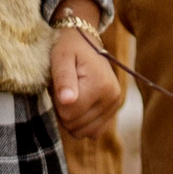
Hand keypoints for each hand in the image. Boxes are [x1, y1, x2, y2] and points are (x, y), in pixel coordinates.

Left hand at [49, 11, 121, 131]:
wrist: (86, 41)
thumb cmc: (69, 48)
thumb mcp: (61, 58)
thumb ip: (63, 79)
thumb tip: (67, 101)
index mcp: (100, 85)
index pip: (68, 115)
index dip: (57, 103)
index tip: (58, 86)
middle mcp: (112, 97)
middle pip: (76, 126)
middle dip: (64, 111)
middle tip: (64, 89)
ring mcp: (115, 105)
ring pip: (84, 132)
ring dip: (72, 118)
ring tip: (72, 96)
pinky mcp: (114, 110)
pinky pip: (94, 132)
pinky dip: (83, 123)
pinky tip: (80, 105)